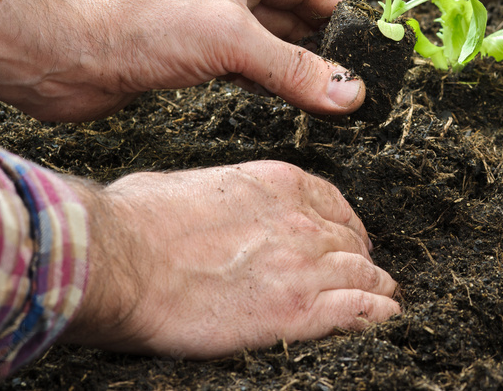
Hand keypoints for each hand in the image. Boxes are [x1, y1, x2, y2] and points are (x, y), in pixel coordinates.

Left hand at [0, 0, 364, 120]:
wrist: (67, 56)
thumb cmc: (141, 26)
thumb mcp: (233, 41)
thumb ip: (295, 68)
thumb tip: (350, 92)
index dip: (337, 11)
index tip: (365, 44)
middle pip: (288, 14)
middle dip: (320, 43)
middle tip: (353, 76)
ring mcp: (203, 21)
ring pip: (264, 42)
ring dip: (292, 65)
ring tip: (328, 92)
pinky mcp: (185, 55)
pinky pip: (239, 66)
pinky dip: (264, 81)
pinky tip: (282, 99)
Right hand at [60, 161, 399, 356]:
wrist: (118, 259)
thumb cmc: (135, 221)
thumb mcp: (185, 184)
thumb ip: (217, 195)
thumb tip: (207, 207)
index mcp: (275, 183)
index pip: (333, 203)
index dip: (346, 225)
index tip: (347, 239)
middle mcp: (298, 220)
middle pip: (351, 241)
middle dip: (359, 258)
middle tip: (363, 274)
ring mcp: (302, 265)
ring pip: (363, 275)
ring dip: (376, 287)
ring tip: (384, 299)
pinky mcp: (295, 311)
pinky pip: (357, 311)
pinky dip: (375, 315)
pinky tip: (383, 318)